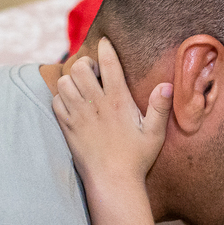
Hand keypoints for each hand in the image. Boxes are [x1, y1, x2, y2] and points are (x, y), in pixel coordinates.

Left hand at [52, 37, 172, 192]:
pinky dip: (61, 97)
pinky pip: (56, 101)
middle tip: (94, 74)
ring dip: (72, 79)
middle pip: (79, 67)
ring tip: (82, 87)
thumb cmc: (136, 158)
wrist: (112, 181)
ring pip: (64, 82)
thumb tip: (167, 85)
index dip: (105, 48)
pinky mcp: (67, 126)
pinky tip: (73, 103)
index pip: (108, 64)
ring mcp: (78, 115)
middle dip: (85, 64)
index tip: (105, 43)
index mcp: (118, 101)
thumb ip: (160, 108)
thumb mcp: (155, 133)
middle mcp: (95, 104)